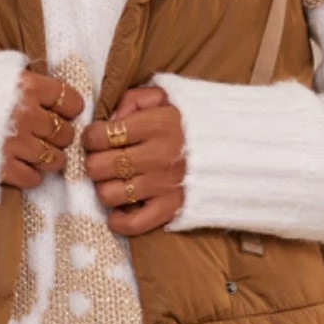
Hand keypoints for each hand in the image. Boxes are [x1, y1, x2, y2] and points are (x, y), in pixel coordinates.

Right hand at [0, 69, 85, 188]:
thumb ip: (29, 83)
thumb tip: (54, 94)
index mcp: (28, 87)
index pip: (71, 101)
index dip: (70, 110)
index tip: (63, 114)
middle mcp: (26, 115)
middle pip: (66, 134)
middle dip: (60, 138)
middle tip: (47, 137)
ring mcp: (15, 143)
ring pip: (54, 159)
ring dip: (49, 159)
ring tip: (37, 154)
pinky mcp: (1, 167)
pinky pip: (32, 178)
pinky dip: (30, 176)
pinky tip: (21, 167)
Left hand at [83, 85, 185, 234]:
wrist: (232, 149)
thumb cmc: (189, 123)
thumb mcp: (165, 99)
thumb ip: (134, 101)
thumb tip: (109, 120)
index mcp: (156, 124)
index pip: (100, 136)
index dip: (91, 137)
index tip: (97, 139)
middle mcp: (158, 156)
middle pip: (98, 167)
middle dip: (95, 163)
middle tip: (105, 160)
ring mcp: (163, 185)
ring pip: (109, 195)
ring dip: (106, 188)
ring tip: (117, 181)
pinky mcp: (171, 208)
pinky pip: (132, 224)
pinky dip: (119, 221)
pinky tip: (120, 210)